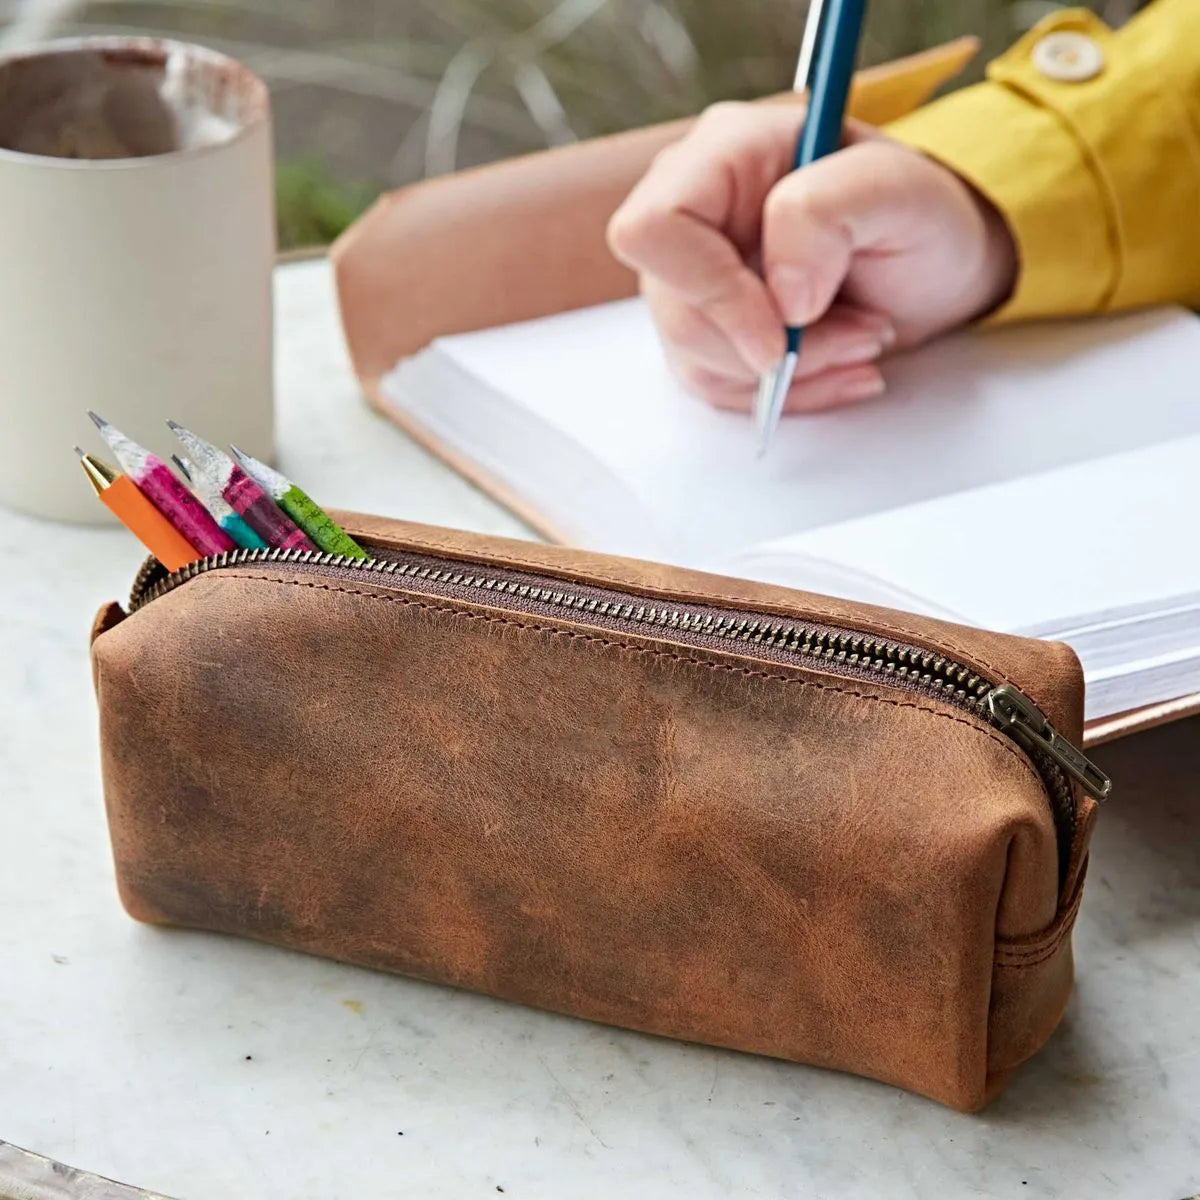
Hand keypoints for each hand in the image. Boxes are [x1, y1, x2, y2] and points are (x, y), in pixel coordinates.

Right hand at [607, 101, 1017, 412]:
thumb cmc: (918, 216)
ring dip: (789, 374)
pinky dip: (784, 393)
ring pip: (696, 358)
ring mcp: (693, 276)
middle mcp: (693, 213)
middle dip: (768, 345)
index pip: (654, 230)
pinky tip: (837, 367)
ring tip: (861, 341)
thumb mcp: (901, 191)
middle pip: (676, 310)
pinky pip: (718, 385)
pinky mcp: (708, 328)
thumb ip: (828, 212)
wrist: (931, 266)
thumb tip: (781, 294)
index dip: (709, 290)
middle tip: (857, 334)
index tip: (780, 329)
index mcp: (721, 155)